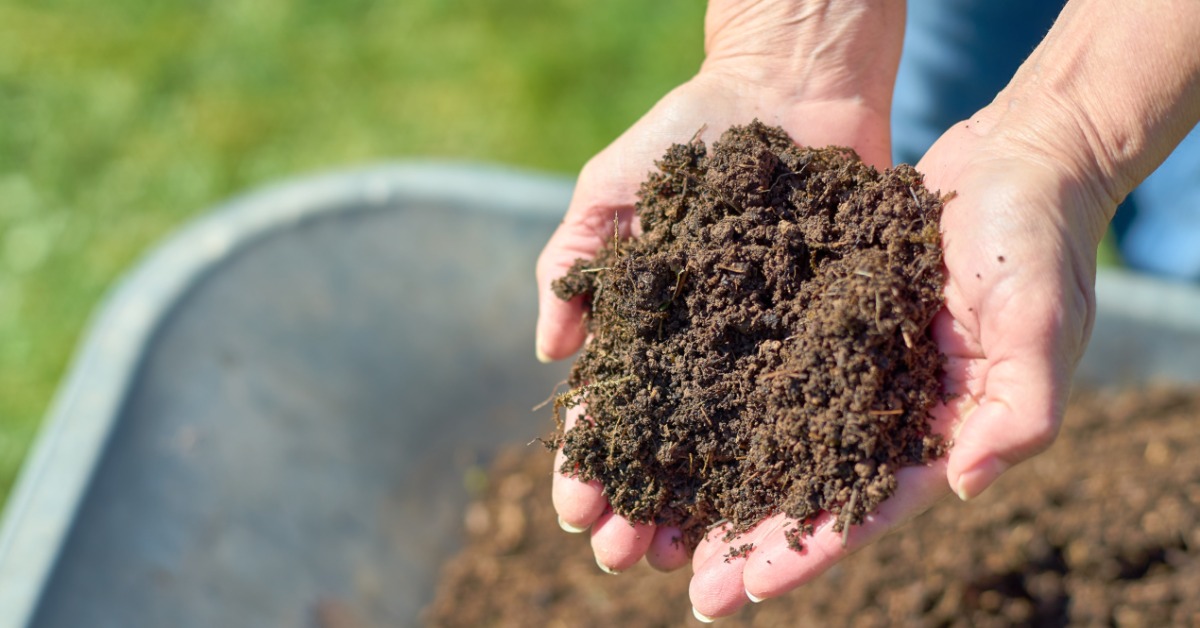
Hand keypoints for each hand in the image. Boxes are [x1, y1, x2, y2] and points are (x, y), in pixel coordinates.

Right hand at [539, 66, 893, 571]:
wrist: (788, 87)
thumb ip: (573, 263)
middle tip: (623, 557)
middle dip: (640, 506)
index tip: (575, 510)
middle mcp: (705, 350)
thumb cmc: (689, 132)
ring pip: (728, 447)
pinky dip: (781, 463)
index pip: (610, 409)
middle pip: (667, 447)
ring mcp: (764, 349)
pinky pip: (801, 408)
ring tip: (682, 559)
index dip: (589, 462)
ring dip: (701, 509)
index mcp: (649, 325)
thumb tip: (550, 352)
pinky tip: (766, 511)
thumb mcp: (612, 190)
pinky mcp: (824, 336)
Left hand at [686, 105, 1111, 618]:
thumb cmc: (1037, 238)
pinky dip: (730, 400)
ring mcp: (855, 365)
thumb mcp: (1039, 317)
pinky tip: (678, 421)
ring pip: (782, 438)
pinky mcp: (828, 319)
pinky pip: (771, 369)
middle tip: (686, 583)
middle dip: (753, 539)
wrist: (1019, 158)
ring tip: (664, 522)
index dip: (810, 550)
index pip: (870, 506)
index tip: (746, 589)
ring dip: (728, 481)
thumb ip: (1020, 407)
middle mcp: (891, 408)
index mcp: (944, 427)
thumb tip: (967, 486)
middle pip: (812, 488)